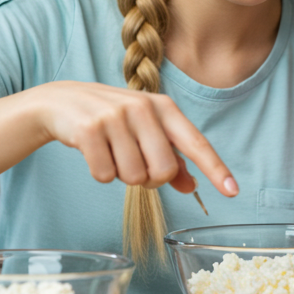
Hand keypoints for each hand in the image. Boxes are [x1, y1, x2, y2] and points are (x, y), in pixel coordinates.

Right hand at [26, 81, 237, 196]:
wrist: (61, 101)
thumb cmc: (110, 118)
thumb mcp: (144, 130)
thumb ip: (170, 157)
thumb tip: (192, 186)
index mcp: (163, 107)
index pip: (195, 142)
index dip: (216, 168)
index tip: (233, 191)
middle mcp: (143, 108)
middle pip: (164, 171)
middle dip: (149, 179)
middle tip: (133, 163)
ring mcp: (115, 116)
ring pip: (133, 177)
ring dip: (122, 175)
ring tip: (111, 152)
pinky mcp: (89, 129)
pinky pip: (105, 176)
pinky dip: (100, 173)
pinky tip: (93, 152)